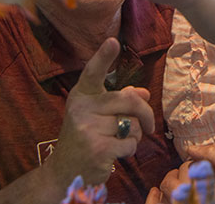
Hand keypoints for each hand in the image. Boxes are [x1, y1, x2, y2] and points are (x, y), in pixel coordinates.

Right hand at [48, 38, 154, 185]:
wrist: (65, 172)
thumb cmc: (86, 136)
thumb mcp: (97, 114)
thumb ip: (119, 101)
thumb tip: (145, 93)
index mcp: (81, 95)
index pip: (93, 72)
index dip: (103, 57)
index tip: (113, 41)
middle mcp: (82, 108)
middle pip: (128, 100)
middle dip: (145, 113)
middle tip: (149, 125)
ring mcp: (88, 128)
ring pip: (132, 123)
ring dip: (134, 135)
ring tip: (119, 140)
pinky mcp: (97, 148)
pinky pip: (130, 143)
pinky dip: (129, 150)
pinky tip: (114, 153)